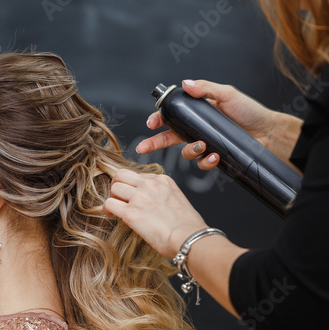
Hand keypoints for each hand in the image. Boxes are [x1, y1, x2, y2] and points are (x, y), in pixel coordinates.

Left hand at [103, 169, 207, 257]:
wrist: (190, 239)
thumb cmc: (188, 227)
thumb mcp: (177, 200)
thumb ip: (162, 196)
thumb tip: (153, 204)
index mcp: (162, 180)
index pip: (138, 175)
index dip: (132, 185)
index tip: (132, 196)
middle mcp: (150, 185)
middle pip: (121, 175)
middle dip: (117, 185)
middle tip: (118, 197)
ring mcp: (139, 197)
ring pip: (114, 187)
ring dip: (113, 197)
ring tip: (115, 208)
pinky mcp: (131, 212)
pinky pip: (109, 203)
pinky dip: (106, 209)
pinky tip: (110, 215)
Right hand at [137, 79, 278, 169]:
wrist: (270, 133)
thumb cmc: (250, 111)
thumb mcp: (227, 94)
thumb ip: (206, 89)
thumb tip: (184, 84)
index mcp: (197, 112)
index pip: (172, 115)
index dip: (159, 119)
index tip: (152, 123)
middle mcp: (198, 128)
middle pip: (169, 137)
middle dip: (154, 143)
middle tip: (142, 148)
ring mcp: (205, 143)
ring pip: (185, 152)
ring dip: (190, 151)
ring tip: (203, 146)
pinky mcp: (214, 157)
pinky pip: (202, 163)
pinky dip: (206, 161)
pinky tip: (214, 156)